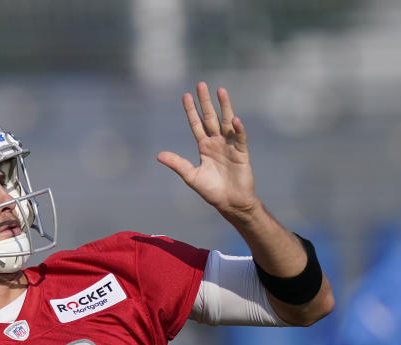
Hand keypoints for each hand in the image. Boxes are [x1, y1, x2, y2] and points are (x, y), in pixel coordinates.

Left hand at [157, 82, 260, 222]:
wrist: (230, 203)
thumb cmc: (211, 191)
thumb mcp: (191, 176)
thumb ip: (177, 164)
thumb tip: (158, 155)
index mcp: (204, 147)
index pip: (196, 125)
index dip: (191, 111)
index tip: (185, 96)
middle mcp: (217, 143)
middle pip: (210, 118)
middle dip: (205, 102)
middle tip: (201, 84)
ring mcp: (230, 146)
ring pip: (226, 122)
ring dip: (224, 107)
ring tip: (220, 91)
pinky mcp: (242, 153)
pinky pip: (240, 138)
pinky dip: (238, 129)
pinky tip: (235, 119)